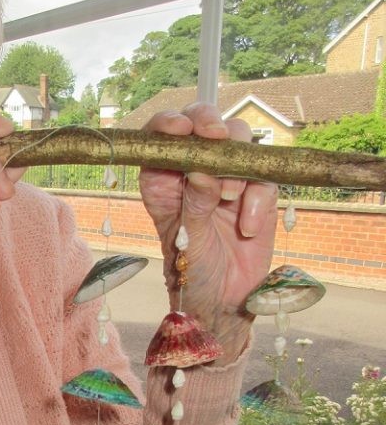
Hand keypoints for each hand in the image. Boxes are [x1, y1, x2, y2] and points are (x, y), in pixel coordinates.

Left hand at [139, 103, 277, 363]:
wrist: (225, 301)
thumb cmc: (191, 270)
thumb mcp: (185, 240)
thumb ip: (193, 206)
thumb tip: (201, 172)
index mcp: (162, 178)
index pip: (161, 137)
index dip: (168, 124)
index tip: (180, 128)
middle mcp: (193, 170)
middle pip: (202, 124)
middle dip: (209, 124)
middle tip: (216, 136)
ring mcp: (227, 177)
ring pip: (237, 141)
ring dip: (235, 164)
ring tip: (229, 200)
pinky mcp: (257, 191)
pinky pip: (264, 177)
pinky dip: (258, 198)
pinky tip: (247, 227)